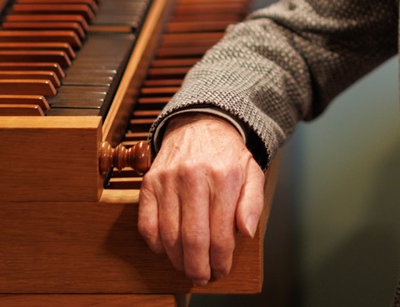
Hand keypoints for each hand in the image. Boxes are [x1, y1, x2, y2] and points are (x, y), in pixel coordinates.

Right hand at [137, 113, 264, 284]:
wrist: (201, 123)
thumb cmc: (228, 155)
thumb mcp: (252, 172)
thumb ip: (253, 203)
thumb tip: (245, 232)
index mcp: (224, 177)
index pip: (220, 233)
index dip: (220, 259)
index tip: (221, 270)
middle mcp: (194, 177)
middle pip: (192, 238)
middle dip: (197, 266)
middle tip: (201, 276)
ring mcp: (168, 179)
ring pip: (168, 234)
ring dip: (177, 259)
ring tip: (186, 267)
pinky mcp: (150, 181)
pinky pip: (147, 222)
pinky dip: (155, 243)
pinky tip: (167, 249)